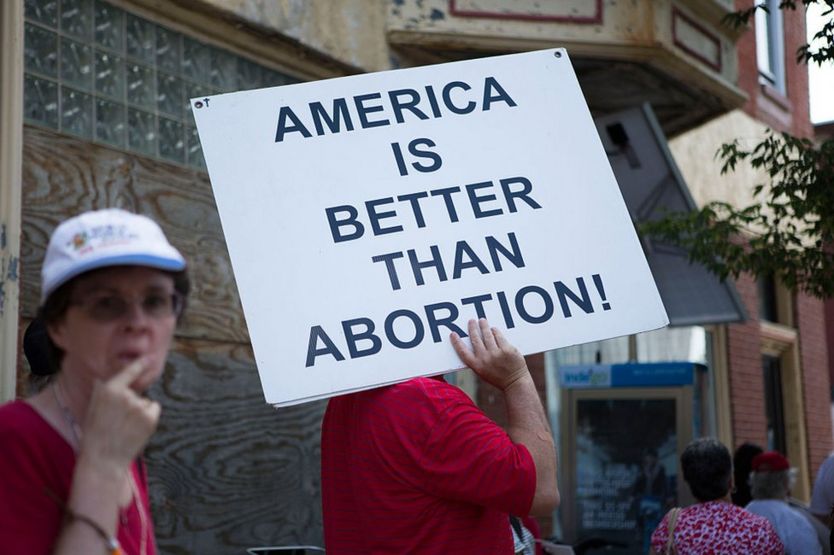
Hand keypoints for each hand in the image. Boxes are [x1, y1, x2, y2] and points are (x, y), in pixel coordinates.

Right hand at [79, 357, 160, 472]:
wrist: (103, 459)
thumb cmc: (96, 435)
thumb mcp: (95, 408)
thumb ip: (107, 392)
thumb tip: (115, 380)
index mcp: (108, 390)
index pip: (128, 372)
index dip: (140, 363)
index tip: (151, 356)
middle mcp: (125, 395)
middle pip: (136, 393)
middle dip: (131, 404)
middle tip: (116, 422)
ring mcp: (139, 406)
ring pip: (145, 402)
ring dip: (139, 412)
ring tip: (124, 428)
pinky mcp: (151, 417)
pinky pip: (154, 409)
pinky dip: (149, 417)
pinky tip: (136, 429)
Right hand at [450, 318, 527, 390]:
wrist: (515, 383)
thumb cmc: (498, 377)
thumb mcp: (483, 372)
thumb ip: (478, 359)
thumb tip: (475, 341)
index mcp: (477, 366)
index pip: (463, 352)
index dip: (457, 342)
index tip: (453, 334)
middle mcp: (485, 359)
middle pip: (475, 339)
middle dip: (472, 328)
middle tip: (471, 321)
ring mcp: (496, 353)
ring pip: (487, 335)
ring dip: (483, 326)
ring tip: (482, 320)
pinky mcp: (507, 349)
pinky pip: (499, 336)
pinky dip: (495, 331)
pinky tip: (494, 329)